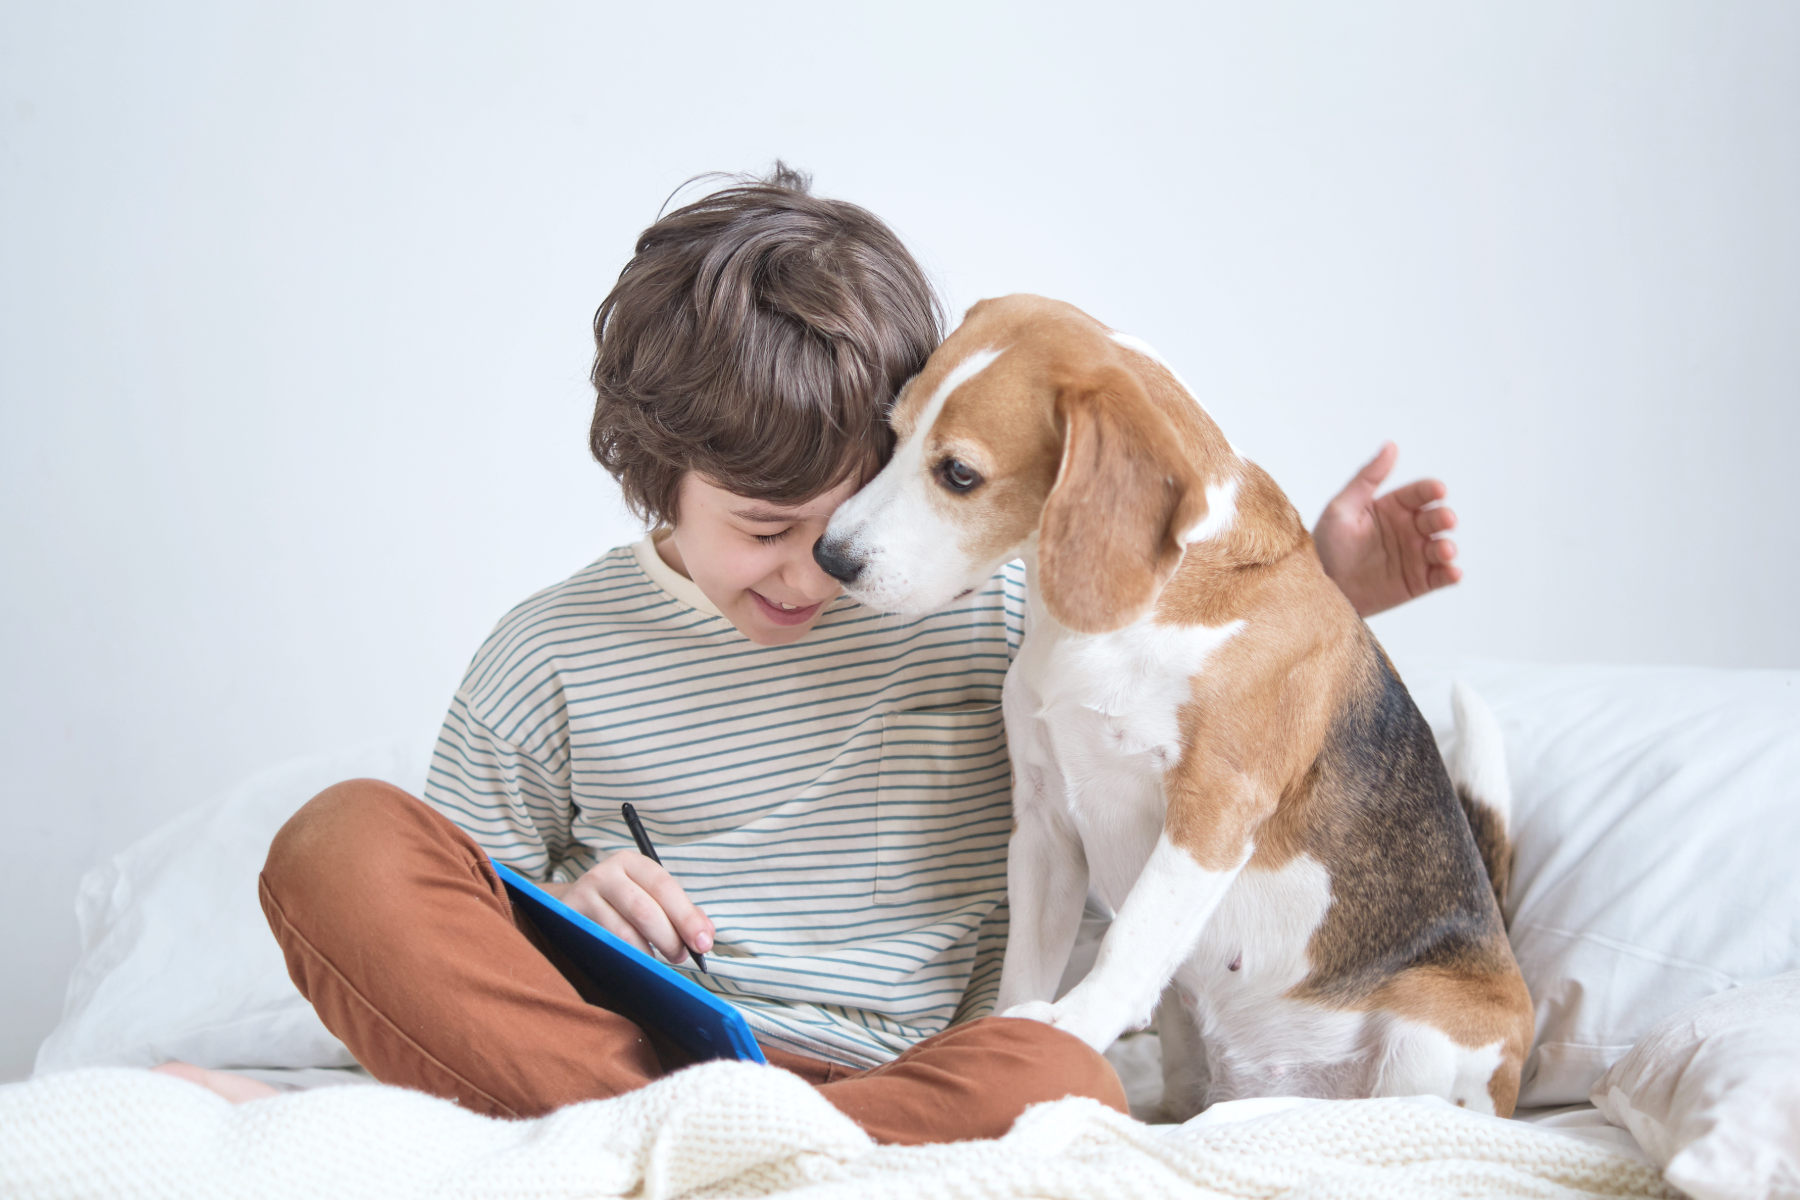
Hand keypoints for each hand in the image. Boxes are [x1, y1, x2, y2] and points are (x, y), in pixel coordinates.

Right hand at [543, 851, 713, 964]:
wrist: (572, 907)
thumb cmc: (622, 906)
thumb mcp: (651, 899)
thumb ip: (682, 914)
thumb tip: (705, 934)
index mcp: (633, 863)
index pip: (664, 887)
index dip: (686, 917)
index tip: (703, 943)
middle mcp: (606, 873)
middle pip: (644, 910)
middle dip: (669, 939)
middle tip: (680, 956)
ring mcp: (585, 895)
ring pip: (623, 933)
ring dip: (648, 954)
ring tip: (657, 962)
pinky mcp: (571, 919)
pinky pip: (604, 946)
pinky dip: (626, 959)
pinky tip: (634, 963)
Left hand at [1313, 443, 1461, 617]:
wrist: (1319, 586)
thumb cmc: (1326, 545)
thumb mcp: (1342, 507)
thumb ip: (1368, 477)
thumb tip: (1391, 445)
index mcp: (1392, 507)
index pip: (1418, 493)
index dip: (1430, 490)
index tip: (1438, 490)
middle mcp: (1408, 529)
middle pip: (1435, 518)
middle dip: (1443, 517)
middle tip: (1444, 519)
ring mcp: (1415, 555)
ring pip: (1441, 547)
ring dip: (1447, 547)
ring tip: (1444, 549)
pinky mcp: (1418, 582)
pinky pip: (1440, 577)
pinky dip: (1450, 575)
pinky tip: (1453, 573)